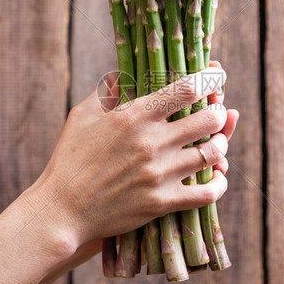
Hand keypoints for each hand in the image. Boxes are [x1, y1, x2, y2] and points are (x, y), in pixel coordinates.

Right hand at [35, 66, 232, 250]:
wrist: (61, 210)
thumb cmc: (69, 159)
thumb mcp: (82, 116)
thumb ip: (107, 91)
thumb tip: (122, 72)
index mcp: (134, 116)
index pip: (185, 90)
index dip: (209, 79)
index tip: (218, 75)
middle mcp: (151, 142)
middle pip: (208, 119)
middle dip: (219, 112)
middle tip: (217, 113)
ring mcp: (159, 174)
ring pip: (212, 153)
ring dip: (221, 144)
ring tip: (218, 142)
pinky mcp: (162, 203)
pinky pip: (207, 193)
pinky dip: (219, 183)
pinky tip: (218, 177)